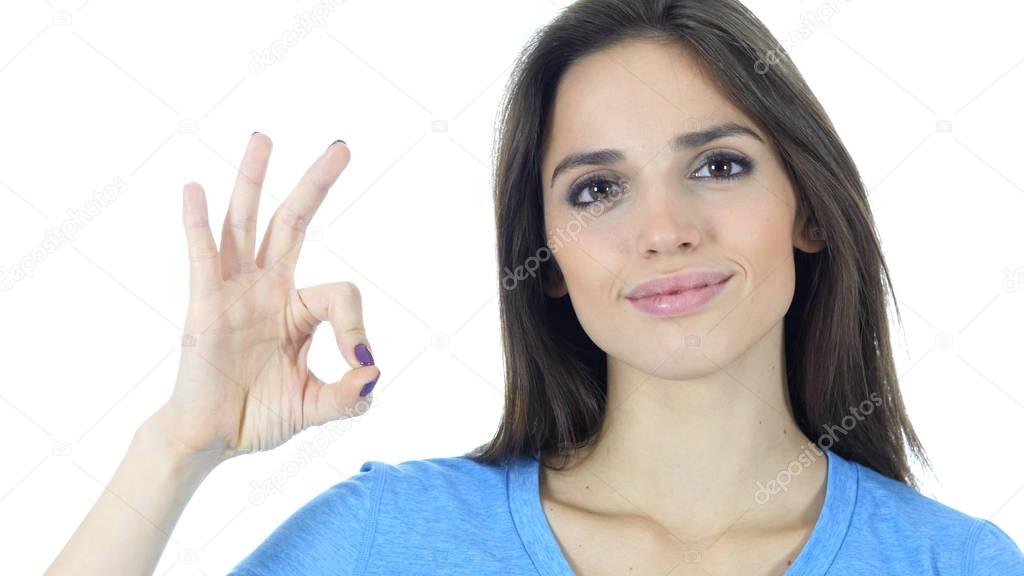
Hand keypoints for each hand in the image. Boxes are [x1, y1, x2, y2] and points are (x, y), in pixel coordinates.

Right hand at [155, 133, 379, 463]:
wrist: (212, 441)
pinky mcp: (204, 306)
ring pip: (245, 224)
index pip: (340, 294)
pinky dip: (197, 224)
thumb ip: (348, 396)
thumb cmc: (261, 416)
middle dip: (316, 184)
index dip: (356, 326)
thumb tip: (373, 373)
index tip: (358, 362)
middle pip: (292, 222)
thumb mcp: (316, 406)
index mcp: (298, 309)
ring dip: (253, 180)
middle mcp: (268, 289)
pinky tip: (193, 190)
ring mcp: (235, 293)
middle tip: (341, 146)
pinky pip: (202, 258)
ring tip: (263, 138)